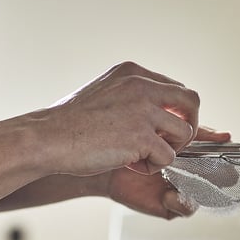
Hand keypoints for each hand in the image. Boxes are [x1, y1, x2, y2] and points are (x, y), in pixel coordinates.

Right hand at [40, 61, 204, 176]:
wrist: (48, 138)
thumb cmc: (71, 123)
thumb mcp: (106, 93)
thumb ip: (132, 96)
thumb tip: (158, 111)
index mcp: (133, 73)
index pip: (176, 89)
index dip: (178, 113)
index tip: (167, 129)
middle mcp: (142, 86)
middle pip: (192, 102)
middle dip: (189, 126)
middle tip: (172, 143)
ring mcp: (143, 110)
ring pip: (184, 133)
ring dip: (167, 150)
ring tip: (141, 157)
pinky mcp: (141, 136)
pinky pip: (168, 156)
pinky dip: (152, 166)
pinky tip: (129, 164)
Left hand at [105, 125, 230, 218]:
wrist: (103, 154)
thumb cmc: (130, 137)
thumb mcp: (165, 129)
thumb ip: (195, 132)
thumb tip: (226, 135)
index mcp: (191, 154)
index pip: (218, 159)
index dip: (228, 160)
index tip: (231, 157)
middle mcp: (189, 174)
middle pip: (217, 180)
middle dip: (221, 178)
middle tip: (222, 175)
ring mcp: (180, 190)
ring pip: (204, 196)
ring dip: (199, 188)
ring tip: (184, 180)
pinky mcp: (168, 206)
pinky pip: (186, 209)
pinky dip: (181, 201)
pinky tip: (168, 193)